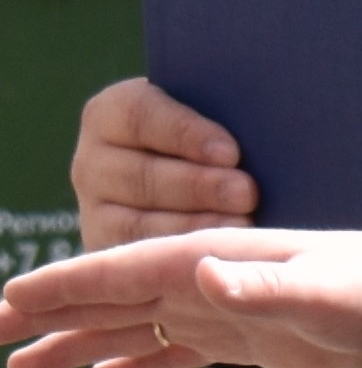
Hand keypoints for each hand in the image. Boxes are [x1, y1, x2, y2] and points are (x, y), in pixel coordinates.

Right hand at [0, 229, 361, 367]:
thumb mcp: (319, 287)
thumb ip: (261, 283)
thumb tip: (201, 273)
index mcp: (210, 259)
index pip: (121, 270)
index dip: (63, 285)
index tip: (9, 298)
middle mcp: (204, 280)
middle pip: (108, 297)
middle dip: (47, 313)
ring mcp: (217, 310)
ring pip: (129, 329)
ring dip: (76, 346)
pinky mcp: (240, 339)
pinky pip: (171, 352)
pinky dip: (134, 365)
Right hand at [73, 78, 257, 246]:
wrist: (194, 173)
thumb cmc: (213, 133)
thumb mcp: (211, 112)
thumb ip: (223, 110)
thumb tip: (262, 117)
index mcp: (112, 113)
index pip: (139, 115)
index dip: (185, 133)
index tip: (231, 152)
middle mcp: (93, 160)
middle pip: (141, 174)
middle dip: (199, 186)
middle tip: (247, 192)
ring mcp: (93, 209)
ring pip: (137, 222)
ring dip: (193, 225)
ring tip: (242, 224)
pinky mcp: (105, 247)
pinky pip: (139, 257)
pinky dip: (179, 254)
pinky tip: (218, 251)